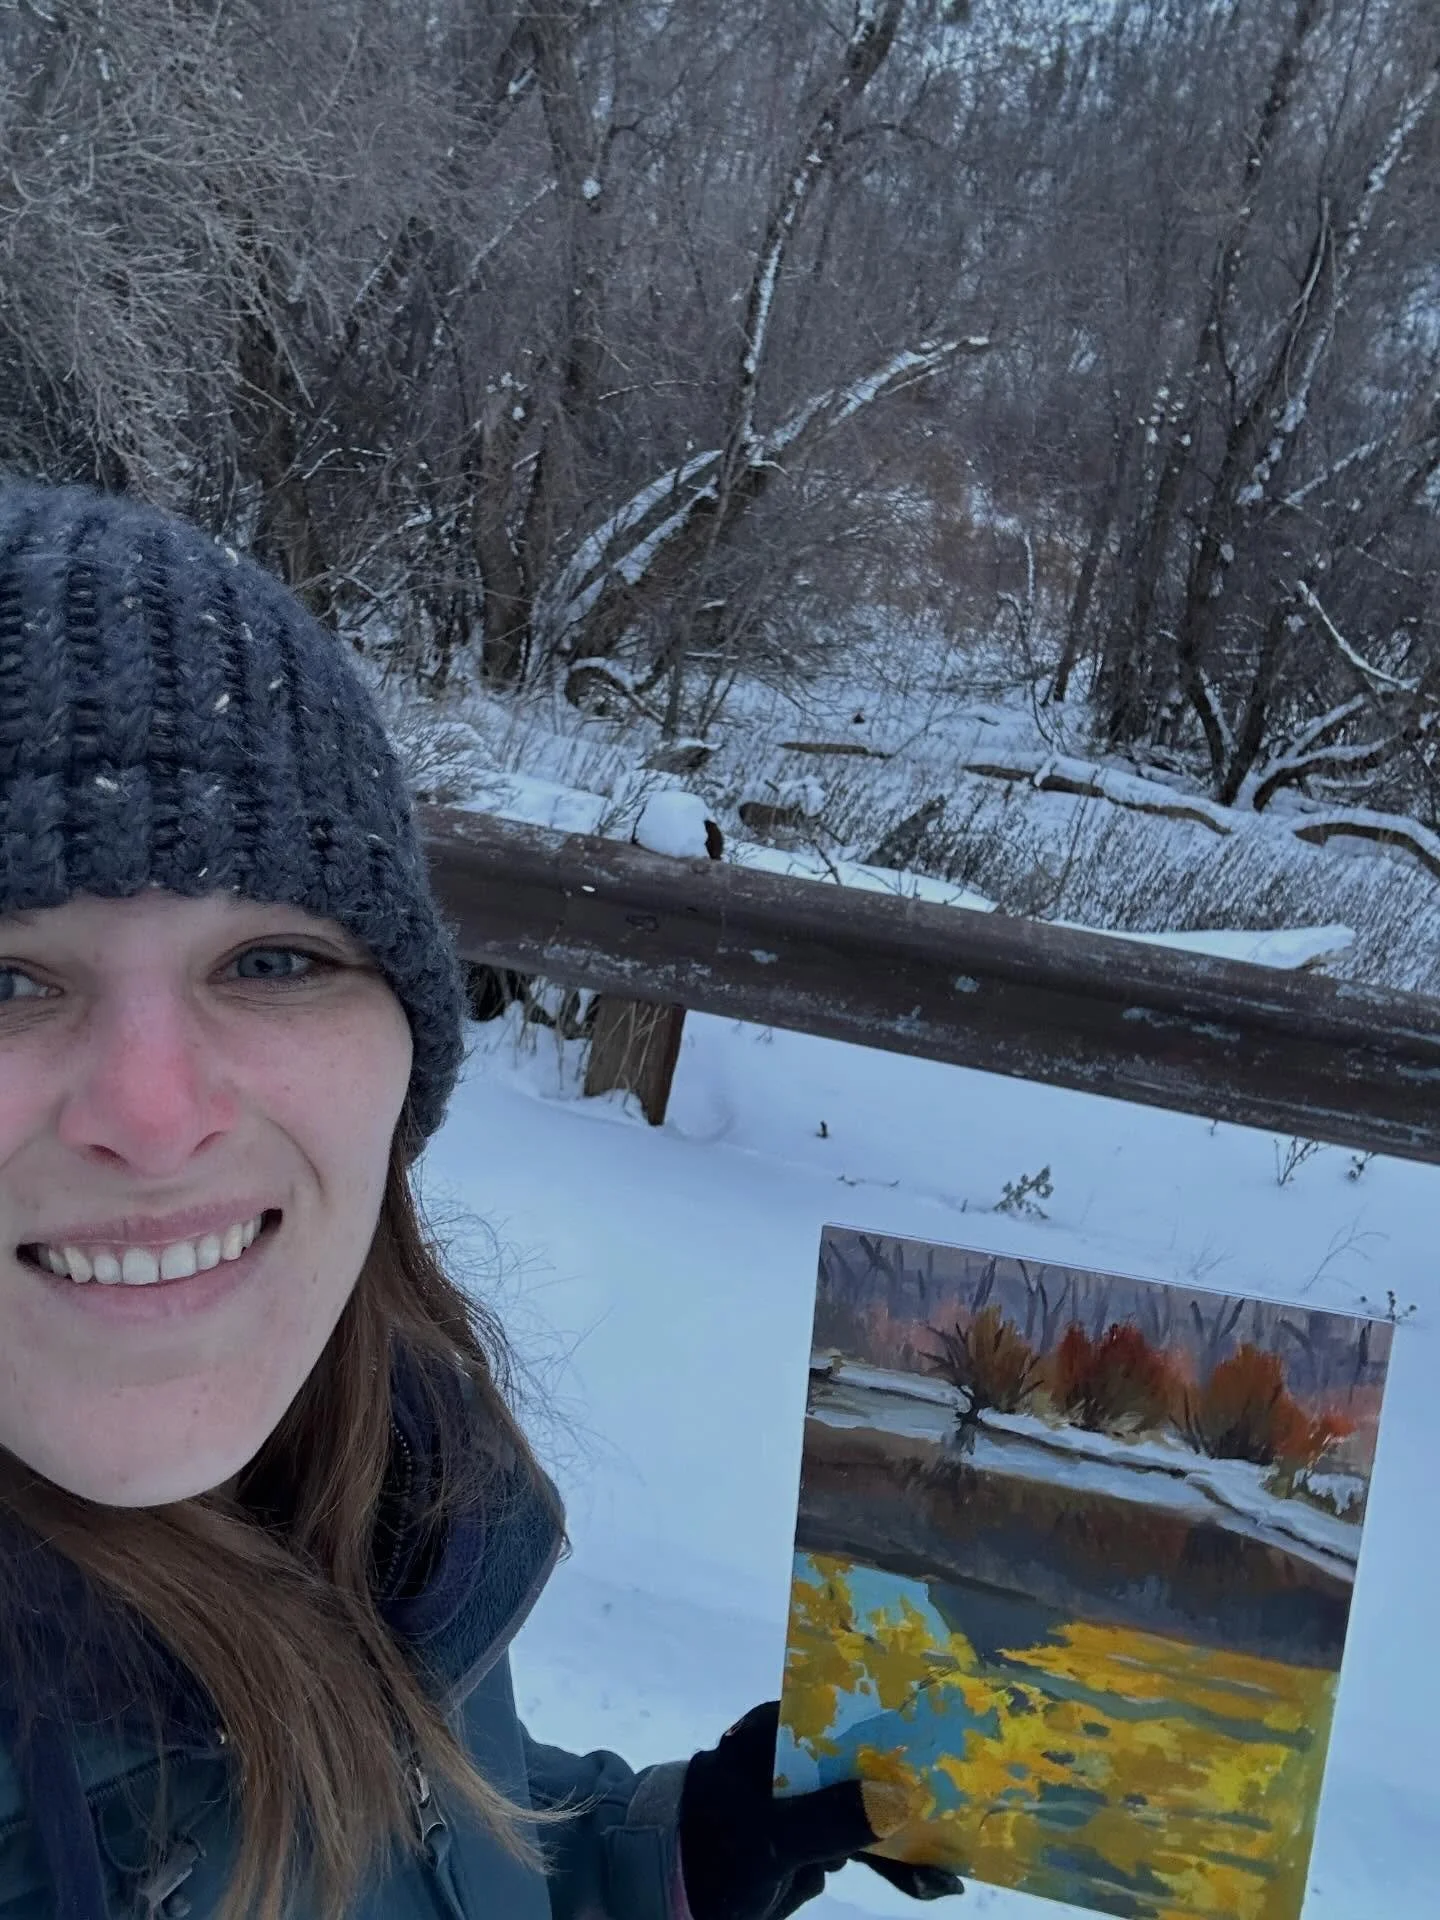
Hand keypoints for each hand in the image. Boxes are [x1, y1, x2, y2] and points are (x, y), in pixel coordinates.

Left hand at [678, 1702, 964, 1919]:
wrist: (659, 1894)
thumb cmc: (706, 1850)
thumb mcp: (768, 1839)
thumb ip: (829, 1817)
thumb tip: (897, 1798)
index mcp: (775, 1732)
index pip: (843, 1715)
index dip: (893, 1729)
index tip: (941, 1743)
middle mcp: (794, 1757)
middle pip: (864, 1764)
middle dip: (911, 1794)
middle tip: (960, 1813)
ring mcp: (802, 1800)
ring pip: (867, 1808)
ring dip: (909, 1838)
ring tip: (947, 1871)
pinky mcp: (808, 1839)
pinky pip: (858, 1843)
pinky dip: (891, 1862)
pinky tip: (928, 1883)